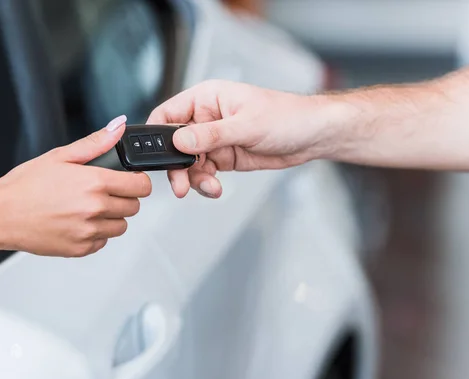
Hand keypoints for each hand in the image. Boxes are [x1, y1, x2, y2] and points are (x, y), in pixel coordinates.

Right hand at [0, 115, 151, 256]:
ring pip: (121, 226)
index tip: (129, 180)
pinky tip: (77, 221)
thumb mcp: (60, 156)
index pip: (141, 186)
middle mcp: (95, 209)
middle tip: (103, 192)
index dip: (137, 181)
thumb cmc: (24, 186)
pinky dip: (96, 233)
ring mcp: (89, 232)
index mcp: (94, 183)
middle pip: (134, 207)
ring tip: (88, 207)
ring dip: (112, 217)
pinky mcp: (81, 249)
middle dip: (123, 198)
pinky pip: (103, 241)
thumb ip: (95, 143)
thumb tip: (117, 127)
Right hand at [147, 80, 329, 197]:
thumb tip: (180, 141)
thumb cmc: (287, 116)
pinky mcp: (224, 158)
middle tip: (180, 185)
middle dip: (176, 166)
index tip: (156, 157)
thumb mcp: (247, 125)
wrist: (312, 136)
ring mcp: (214, 140)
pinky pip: (204, 173)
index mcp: (206, 98)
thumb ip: (211, 135)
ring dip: (194, 179)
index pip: (168, 114)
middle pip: (175, 145)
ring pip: (189, 164)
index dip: (158, 135)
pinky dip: (206, 184)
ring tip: (210, 187)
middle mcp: (206, 119)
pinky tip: (215, 188)